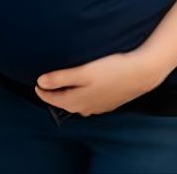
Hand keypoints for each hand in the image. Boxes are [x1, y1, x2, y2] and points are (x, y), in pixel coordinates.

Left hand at [35, 50, 164, 116]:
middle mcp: (87, 107)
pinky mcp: (109, 102)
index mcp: (78, 101)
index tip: (36, 83)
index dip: (43, 91)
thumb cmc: (112, 69)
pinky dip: (82, 95)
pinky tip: (85, 87)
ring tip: (62, 85)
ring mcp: (99, 106)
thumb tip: (40, 82)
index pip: (54, 99)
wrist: (141, 73)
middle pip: (65, 102)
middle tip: (46, 84)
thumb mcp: (83, 72)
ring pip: (78, 103)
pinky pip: (89, 101)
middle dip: (54, 95)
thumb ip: (61, 78)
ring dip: (68, 94)